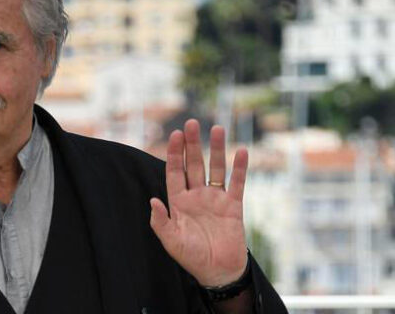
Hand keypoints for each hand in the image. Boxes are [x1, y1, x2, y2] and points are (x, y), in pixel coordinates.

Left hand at [150, 120, 248, 286]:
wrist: (218, 272)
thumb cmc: (192, 257)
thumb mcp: (171, 241)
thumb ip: (160, 222)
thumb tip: (153, 200)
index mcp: (179, 202)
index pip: (175, 172)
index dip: (175, 154)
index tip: (175, 135)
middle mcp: (197, 196)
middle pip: (194, 164)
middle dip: (193, 144)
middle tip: (192, 123)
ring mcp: (216, 199)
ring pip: (216, 169)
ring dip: (216, 149)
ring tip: (217, 129)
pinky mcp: (233, 206)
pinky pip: (237, 183)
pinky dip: (239, 168)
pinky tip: (241, 151)